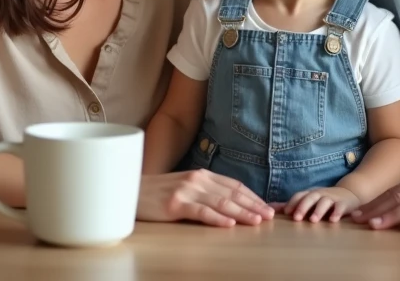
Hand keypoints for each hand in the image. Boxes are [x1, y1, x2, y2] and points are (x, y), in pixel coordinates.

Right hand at [137, 170, 274, 227]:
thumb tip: (232, 203)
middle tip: (270, 216)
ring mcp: (186, 191)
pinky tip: (229, 224)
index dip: (253, 196)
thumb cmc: (159, 193)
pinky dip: (217, 218)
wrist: (129, 191)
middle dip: (253, 205)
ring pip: (220, 203)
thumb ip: (206, 191)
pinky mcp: (174, 205)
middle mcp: (197, 180)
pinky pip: (200, 212)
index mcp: (202, 175)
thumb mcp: (186, 187)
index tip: (268, 207)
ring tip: (257, 221)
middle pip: (232, 194)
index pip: (234, 186)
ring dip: (242, 212)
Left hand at [279, 186, 361, 222]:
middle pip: (310, 197)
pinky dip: (337, 213)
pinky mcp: (344, 203)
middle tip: (296, 218)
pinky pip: (340, 207)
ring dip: (318, 210)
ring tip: (313, 220)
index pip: (299, 196)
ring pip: (324, 202)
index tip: (285, 213)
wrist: (349, 193)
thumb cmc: (323, 200)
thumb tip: (269, 208)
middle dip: (303, 207)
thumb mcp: (308, 200)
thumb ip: (291, 205)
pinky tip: (333, 220)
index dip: (292, 203)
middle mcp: (320, 194)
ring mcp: (332, 198)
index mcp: (310, 194)